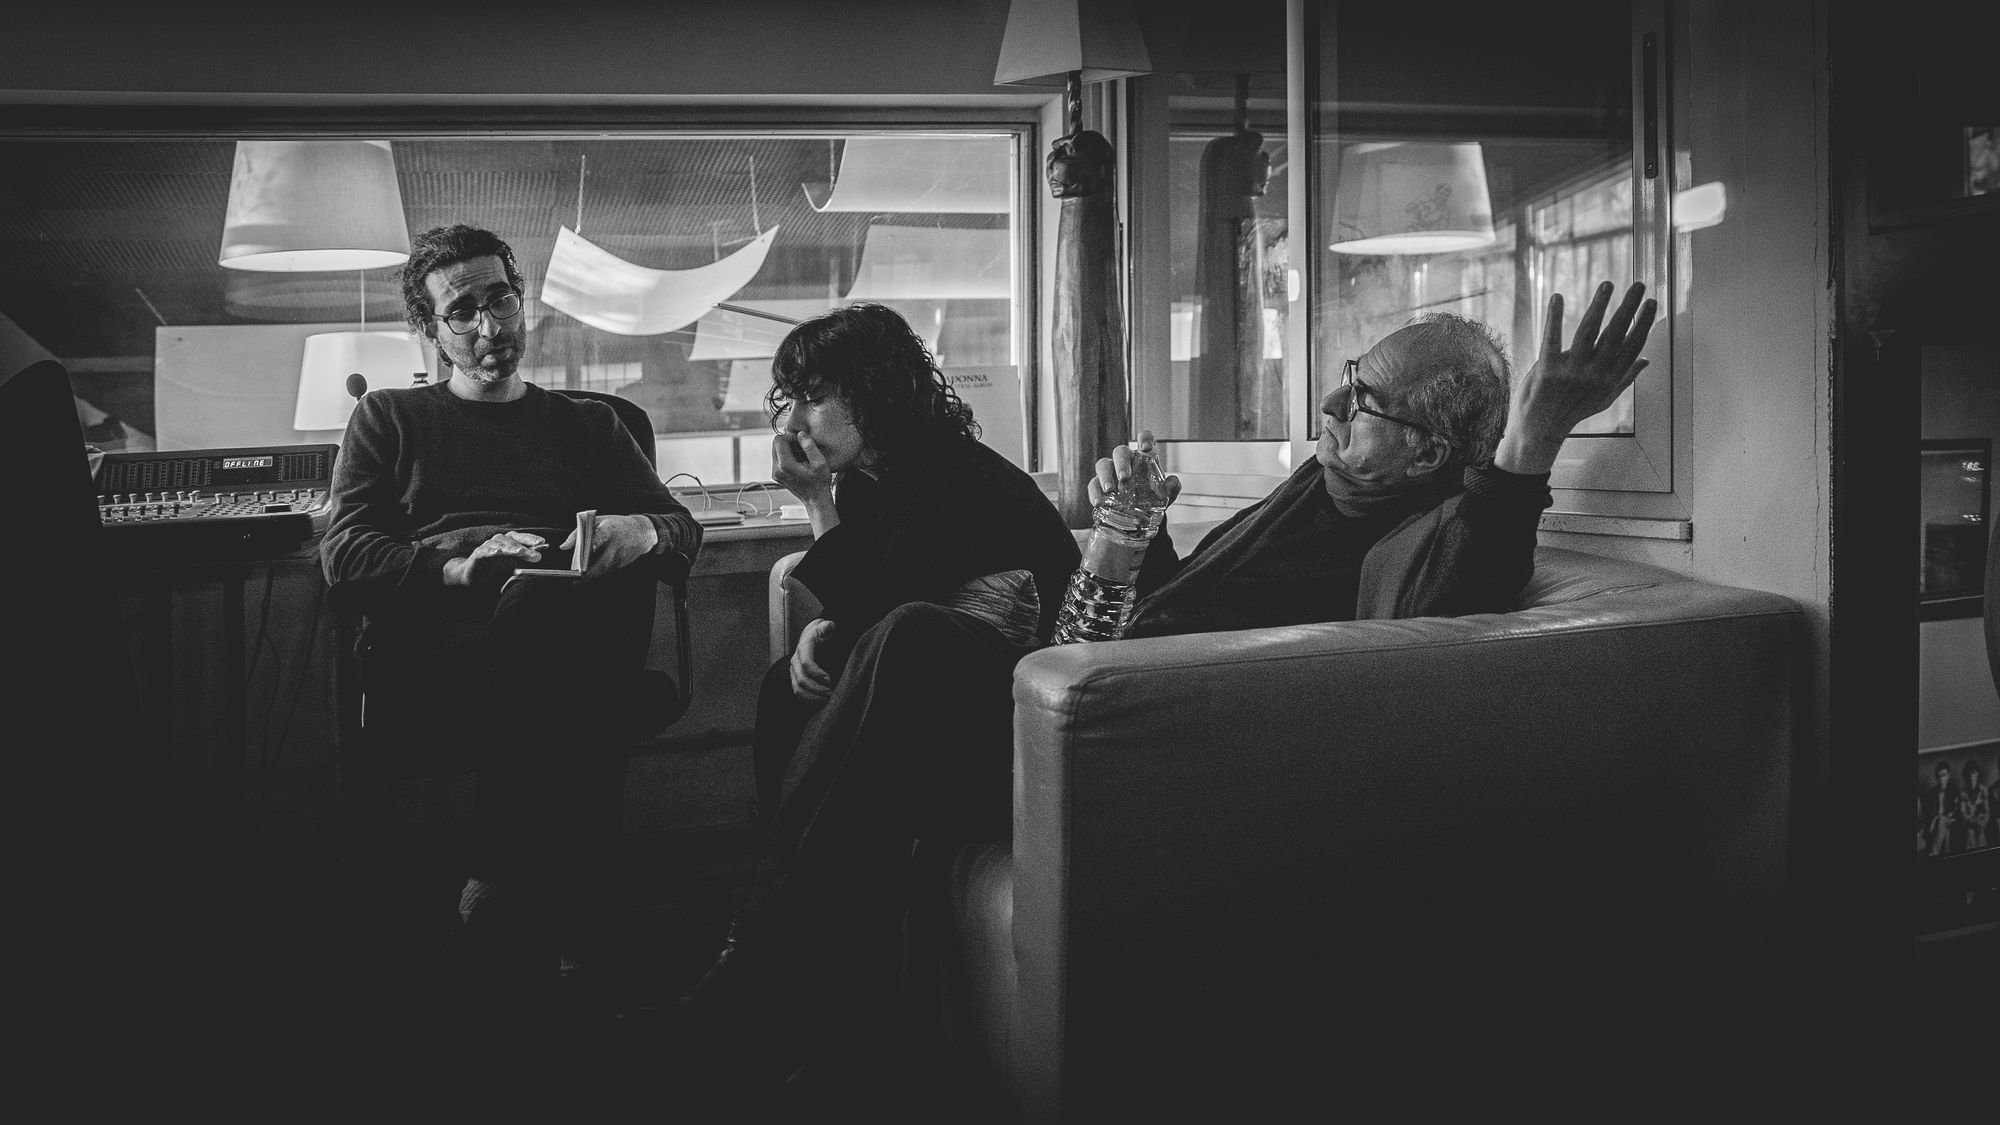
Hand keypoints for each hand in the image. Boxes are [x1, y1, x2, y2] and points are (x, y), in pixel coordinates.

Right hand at [443, 530, 546, 586]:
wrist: (473, 574)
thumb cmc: (494, 566)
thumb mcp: (511, 563)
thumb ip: (523, 559)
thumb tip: (539, 556)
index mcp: (508, 541)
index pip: (521, 537)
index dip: (531, 538)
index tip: (543, 542)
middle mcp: (498, 541)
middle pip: (512, 540)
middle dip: (524, 546)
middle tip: (535, 554)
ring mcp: (487, 546)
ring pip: (500, 544)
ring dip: (510, 548)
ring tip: (519, 552)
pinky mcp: (478, 554)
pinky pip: (484, 551)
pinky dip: (490, 550)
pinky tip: (497, 552)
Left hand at [563, 513, 657, 577]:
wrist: (641, 533)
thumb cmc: (615, 525)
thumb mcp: (597, 522)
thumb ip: (578, 533)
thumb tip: (563, 547)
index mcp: (608, 530)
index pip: (597, 539)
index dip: (588, 548)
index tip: (580, 557)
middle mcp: (615, 545)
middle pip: (599, 562)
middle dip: (587, 572)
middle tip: (574, 580)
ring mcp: (619, 557)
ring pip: (601, 570)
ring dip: (589, 575)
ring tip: (577, 580)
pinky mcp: (620, 565)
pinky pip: (605, 571)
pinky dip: (596, 572)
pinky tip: (587, 574)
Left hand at [771, 432, 833, 500]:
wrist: (816, 500)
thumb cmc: (820, 483)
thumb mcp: (820, 463)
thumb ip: (809, 446)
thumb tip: (800, 434)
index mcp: (785, 466)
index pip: (778, 440)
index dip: (790, 437)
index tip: (801, 442)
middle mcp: (776, 470)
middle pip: (774, 444)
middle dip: (787, 442)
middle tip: (801, 448)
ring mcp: (775, 473)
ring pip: (775, 450)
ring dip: (787, 448)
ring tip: (801, 456)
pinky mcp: (776, 475)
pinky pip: (777, 458)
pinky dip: (786, 455)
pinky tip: (798, 461)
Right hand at [789, 617, 837, 703]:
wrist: (813, 636)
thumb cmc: (822, 633)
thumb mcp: (825, 626)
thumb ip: (827, 627)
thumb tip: (830, 626)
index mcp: (803, 648)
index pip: (806, 663)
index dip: (817, 673)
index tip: (829, 680)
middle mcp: (795, 661)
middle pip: (801, 680)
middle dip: (817, 689)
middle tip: (831, 694)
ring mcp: (794, 672)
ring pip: (798, 690)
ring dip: (813, 698)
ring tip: (828, 700)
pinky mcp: (796, 680)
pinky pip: (799, 694)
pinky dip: (810, 701)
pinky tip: (822, 703)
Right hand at [1087, 430, 1182, 507]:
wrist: (1141, 516)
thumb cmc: (1154, 499)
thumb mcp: (1166, 495)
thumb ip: (1172, 488)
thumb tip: (1173, 481)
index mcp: (1144, 457)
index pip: (1144, 438)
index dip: (1145, 438)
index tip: (1146, 448)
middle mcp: (1126, 461)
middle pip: (1120, 451)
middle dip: (1121, 463)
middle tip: (1125, 478)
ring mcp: (1110, 472)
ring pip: (1103, 464)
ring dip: (1105, 476)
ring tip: (1109, 490)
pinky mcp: (1099, 485)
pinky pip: (1093, 484)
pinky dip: (1094, 492)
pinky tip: (1099, 501)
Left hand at [1494, 281, 1658, 475]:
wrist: (1539, 432)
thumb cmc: (1572, 411)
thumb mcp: (1603, 399)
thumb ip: (1625, 378)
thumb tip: (1646, 361)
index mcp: (1609, 379)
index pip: (1632, 346)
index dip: (1643, 323)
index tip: (1651, 302)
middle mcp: (1594, 374)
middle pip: (1615, 335)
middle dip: (1628, 308)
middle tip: (1638, 285)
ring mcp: (1571, 372)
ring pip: (1588, 332)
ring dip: (1599, 306)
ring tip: (1607, 284)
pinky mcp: (1546, 371)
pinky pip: (1551, 339)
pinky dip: (1554, 318)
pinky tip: (1557, 297)